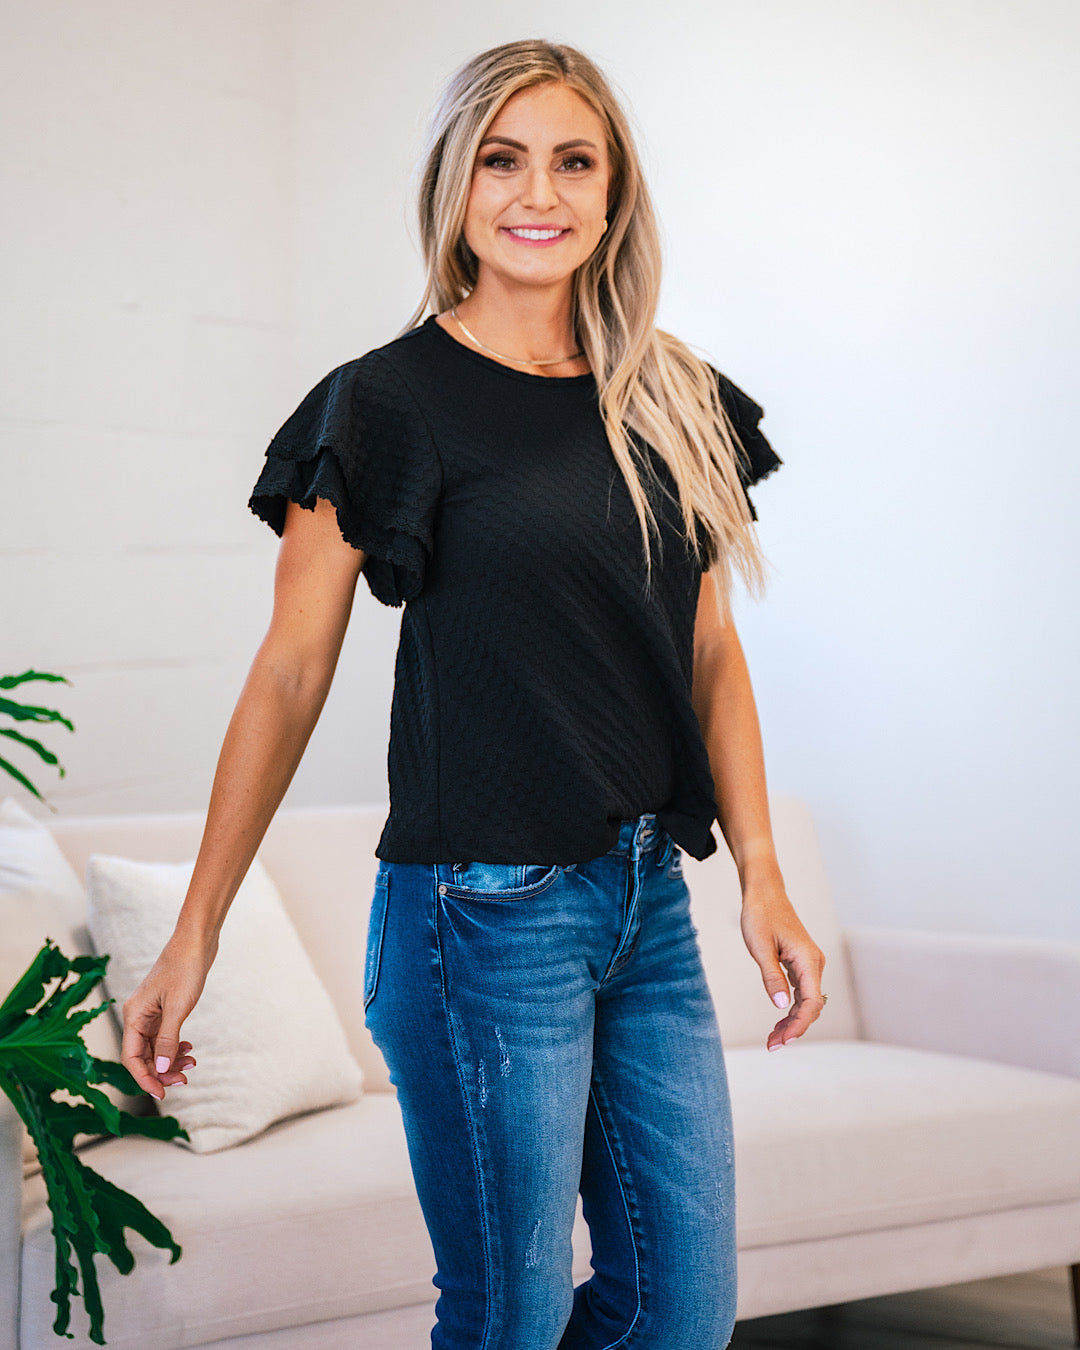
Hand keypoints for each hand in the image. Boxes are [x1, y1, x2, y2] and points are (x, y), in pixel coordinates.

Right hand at [120, 928, 216, 1100]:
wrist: (196, 942)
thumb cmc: (185, 969)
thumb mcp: (178, 1007)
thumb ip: (168, 1040)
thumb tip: (162, 1070)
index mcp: (134, 1015)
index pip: (132, 1057)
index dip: (145, 1079)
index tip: (162, 1095)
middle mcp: (138, 1016)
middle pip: (144, 1056)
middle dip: (162, 1072)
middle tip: (184, 1080)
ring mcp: (151, 1012)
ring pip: (156, 1047)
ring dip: (171, 1060)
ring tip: (192, 1064)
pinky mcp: (165, 1008)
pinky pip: (165, 1036)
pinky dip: (176, 1047)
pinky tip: (189, 1051)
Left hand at [739, 869, 826, 1050]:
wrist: (764, 892)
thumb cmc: (760, 915)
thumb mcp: (760, 947)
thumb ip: (772, 977)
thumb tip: (781, 1006)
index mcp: (808, 960)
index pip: (811, 1002)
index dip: (799, 1025)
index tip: (784, 1040)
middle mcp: (814, 964)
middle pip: (811, 1006)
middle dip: (794, 1028)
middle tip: (772, 1045)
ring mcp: (809, 964)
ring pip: (806, 1001)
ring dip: (792, 1021)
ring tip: (774, 1038)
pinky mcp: (801, 963)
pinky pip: (801, 992)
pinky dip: (791, 1008)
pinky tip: (779, 1020)